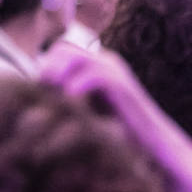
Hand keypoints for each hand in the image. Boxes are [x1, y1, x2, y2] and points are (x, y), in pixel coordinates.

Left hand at [40, 44, 170, 155]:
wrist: (152, 143)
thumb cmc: (119, 133)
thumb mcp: (88, 111)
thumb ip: (69, 98)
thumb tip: (38, 98)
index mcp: (97, 64)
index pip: (60, 50)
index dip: (45, 67)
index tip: (39, 91)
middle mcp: (105, 61)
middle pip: (62, 48)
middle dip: (48, 70)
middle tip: (43, 94)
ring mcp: (114, 71)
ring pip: (74, 57)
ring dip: (58, 76)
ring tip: (53, 98)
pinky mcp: (121, 85)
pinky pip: (93, 74)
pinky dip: (77, 87)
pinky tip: (71, 102)